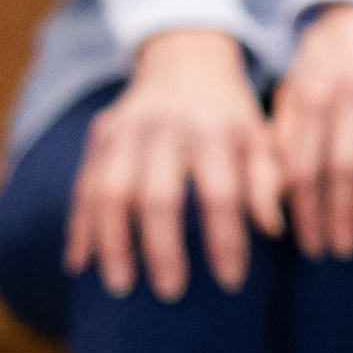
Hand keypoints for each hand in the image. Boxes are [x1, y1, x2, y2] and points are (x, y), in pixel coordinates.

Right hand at [68, 29, 282, 299]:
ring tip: (120, 286)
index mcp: (214, 131)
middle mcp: (165, 128)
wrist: (186, 59)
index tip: (231, 283)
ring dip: (112, 243)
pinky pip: (84, 185)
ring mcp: (126, 130)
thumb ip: (268, 182)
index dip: (225, 241)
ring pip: (109, 192)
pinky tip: (79, 262)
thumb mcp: (262, 138)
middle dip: (162, 248)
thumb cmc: (233, 115)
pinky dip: (79, 225)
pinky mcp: (101, 135)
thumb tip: (273, 230)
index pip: (220, 195)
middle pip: (157, 197)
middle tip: (171, 293)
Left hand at [269, 3, 352, 266]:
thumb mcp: (293, 94)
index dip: (307, 212)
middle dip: (345, 213)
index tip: (314, 248)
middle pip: (348, 163)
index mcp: (312, 96)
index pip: (305, 166)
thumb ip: (283, 143)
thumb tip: (272, 205)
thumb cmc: (325, 68)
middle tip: (346, 252)